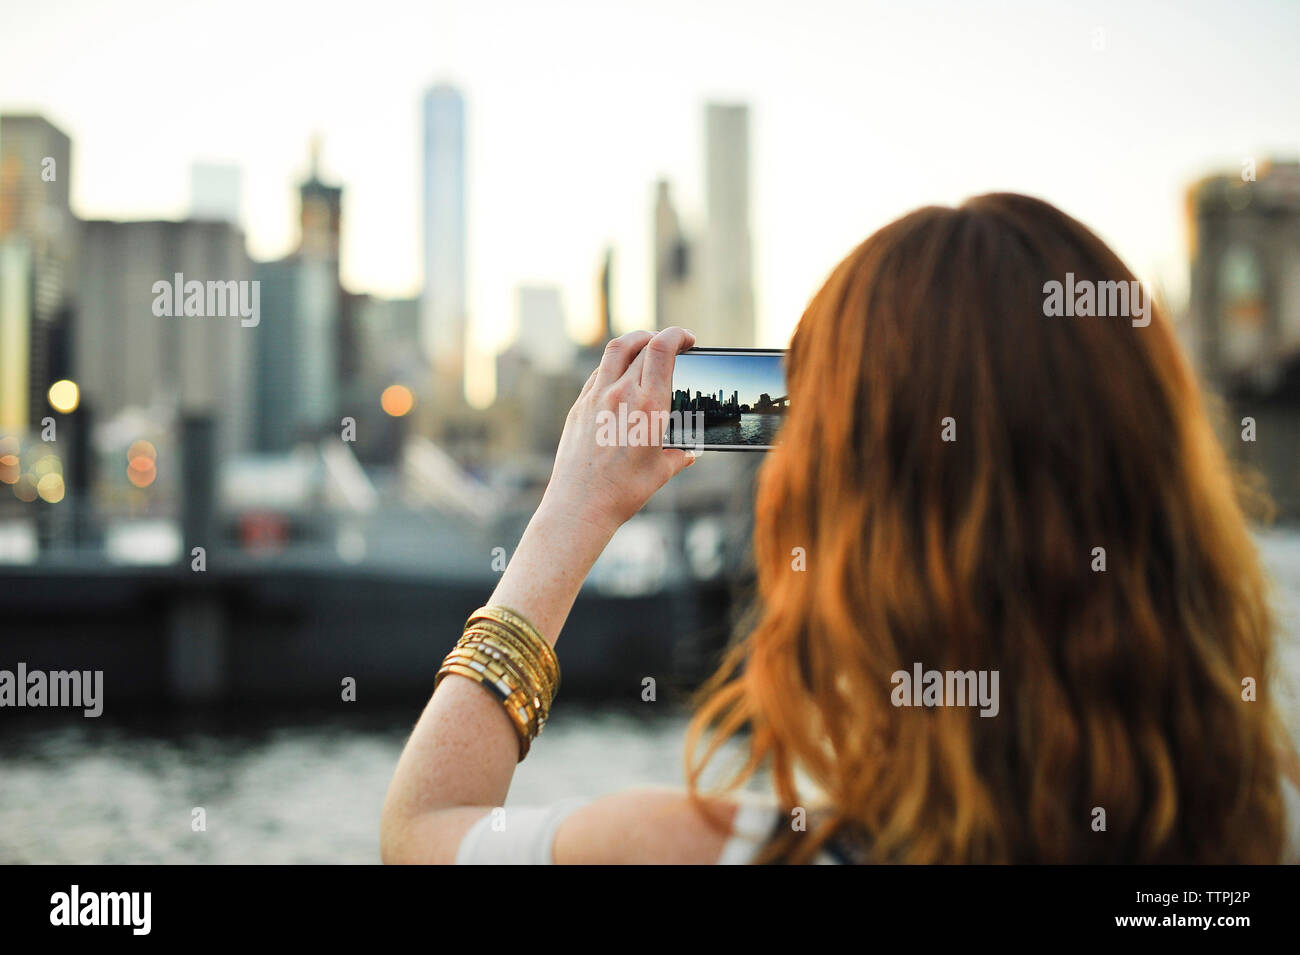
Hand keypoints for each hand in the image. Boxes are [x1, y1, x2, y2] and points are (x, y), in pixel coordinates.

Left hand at [540, 327, 696, 535]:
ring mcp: (596, 398)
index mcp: (648, 406)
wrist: (580, 505)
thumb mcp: (661, 471)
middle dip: (661, 337)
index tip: (688, 339)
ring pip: (615, 351)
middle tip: (673, 344)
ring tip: (646, 346)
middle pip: (641, 344)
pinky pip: (598, 373)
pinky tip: (622, 375)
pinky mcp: (579, 407)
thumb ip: (678, 455)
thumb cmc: (624, 491)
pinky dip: (614, 364)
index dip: (678, 335)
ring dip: (634, 341)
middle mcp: (620, 394)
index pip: (662, 349)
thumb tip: (688, 453)